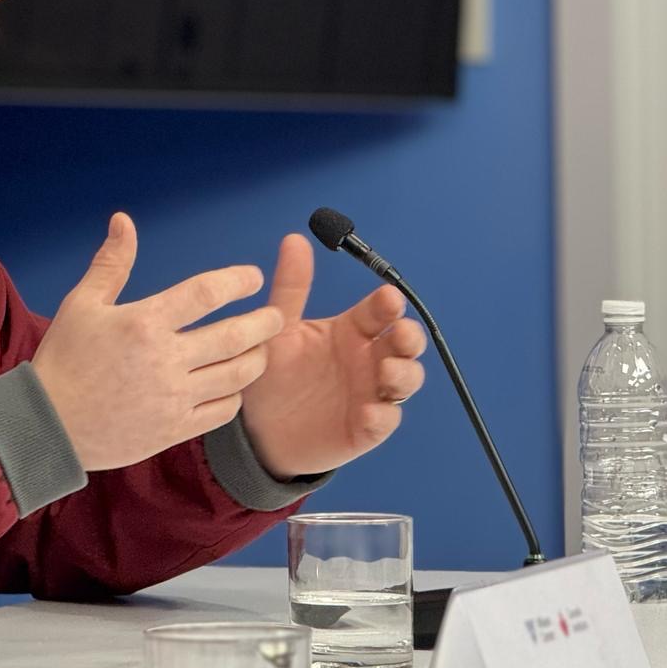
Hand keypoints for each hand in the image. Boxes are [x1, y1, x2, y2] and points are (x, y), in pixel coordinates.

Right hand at [31, 213, 283, 470]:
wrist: (49, 426)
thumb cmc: (64, 360)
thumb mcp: (81, 304)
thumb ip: (111, 262)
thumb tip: (124, 221)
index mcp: (144, 323)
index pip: (205, 293)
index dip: (237, 281)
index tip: (252, 278)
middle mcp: (165, 359)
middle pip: (235, 336)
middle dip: (265, 322)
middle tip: (276, 315)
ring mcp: (174, 397)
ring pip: (237, 375)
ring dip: (257, 358)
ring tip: (261, 347)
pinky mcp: (175, 429)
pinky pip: (222, 410)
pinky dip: (236, 394)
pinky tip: (234, 384)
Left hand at [239, 234, 427, 478]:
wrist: (256, 429)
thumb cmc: (274, 375)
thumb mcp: (280, 329)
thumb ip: (290, 287)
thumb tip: (294, 238)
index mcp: (350, 331)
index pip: (379, 311)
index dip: (388, 304)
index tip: (388, 298)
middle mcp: (366, 359)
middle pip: (404, 343)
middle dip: (410, 337)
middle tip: (399, 334)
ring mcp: (370, 394)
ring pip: (406, 380)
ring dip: (404, 374)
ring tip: (386, 371)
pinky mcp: (364, 429)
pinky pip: (384, 422)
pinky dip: (382, 417)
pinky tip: (369, 412)